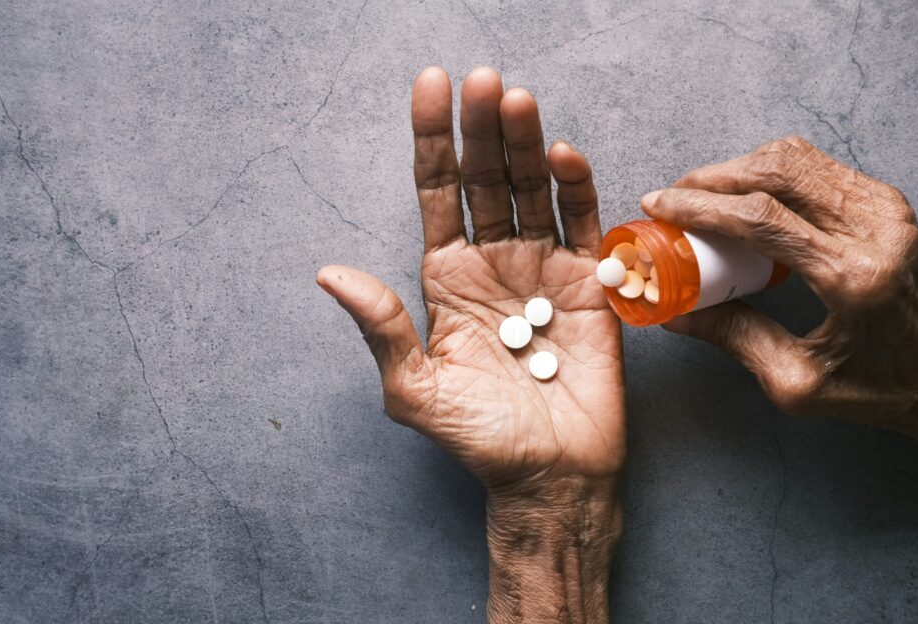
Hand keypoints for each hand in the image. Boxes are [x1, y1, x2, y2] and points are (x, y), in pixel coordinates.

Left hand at [317, 67, 623, 621]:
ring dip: (525, 143)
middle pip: (485, 178)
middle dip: (480, 128)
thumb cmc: (478, 437)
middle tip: (482, 79)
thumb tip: (329, 272)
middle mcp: (492, 260)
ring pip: (531, 189)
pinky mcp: (589, 282)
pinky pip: (581, 223)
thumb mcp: (414, 388)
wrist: (549, 473)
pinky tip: (563, 155)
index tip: (429, 86)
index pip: (437, 192)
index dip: (433, 139)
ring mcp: (542, 266)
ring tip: (517, 100)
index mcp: (445, 277)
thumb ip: (381, 327)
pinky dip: (576, 187)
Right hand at [642, 136, 917, 468]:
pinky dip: (773, 173)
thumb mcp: (798, 382)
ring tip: (705, 194)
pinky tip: (748, 197)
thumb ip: (735, 338)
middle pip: (776, 170)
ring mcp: (887, 210)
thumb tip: (677, 314)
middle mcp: (874, 231)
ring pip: (797, 158)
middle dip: (713, 177)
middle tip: (674, 196)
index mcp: (851, 276)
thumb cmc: (886, 388)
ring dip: (741, 167)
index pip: (760, 217)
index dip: (699, 204)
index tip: (659, 204)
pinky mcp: (890, 205)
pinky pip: (819, 168)